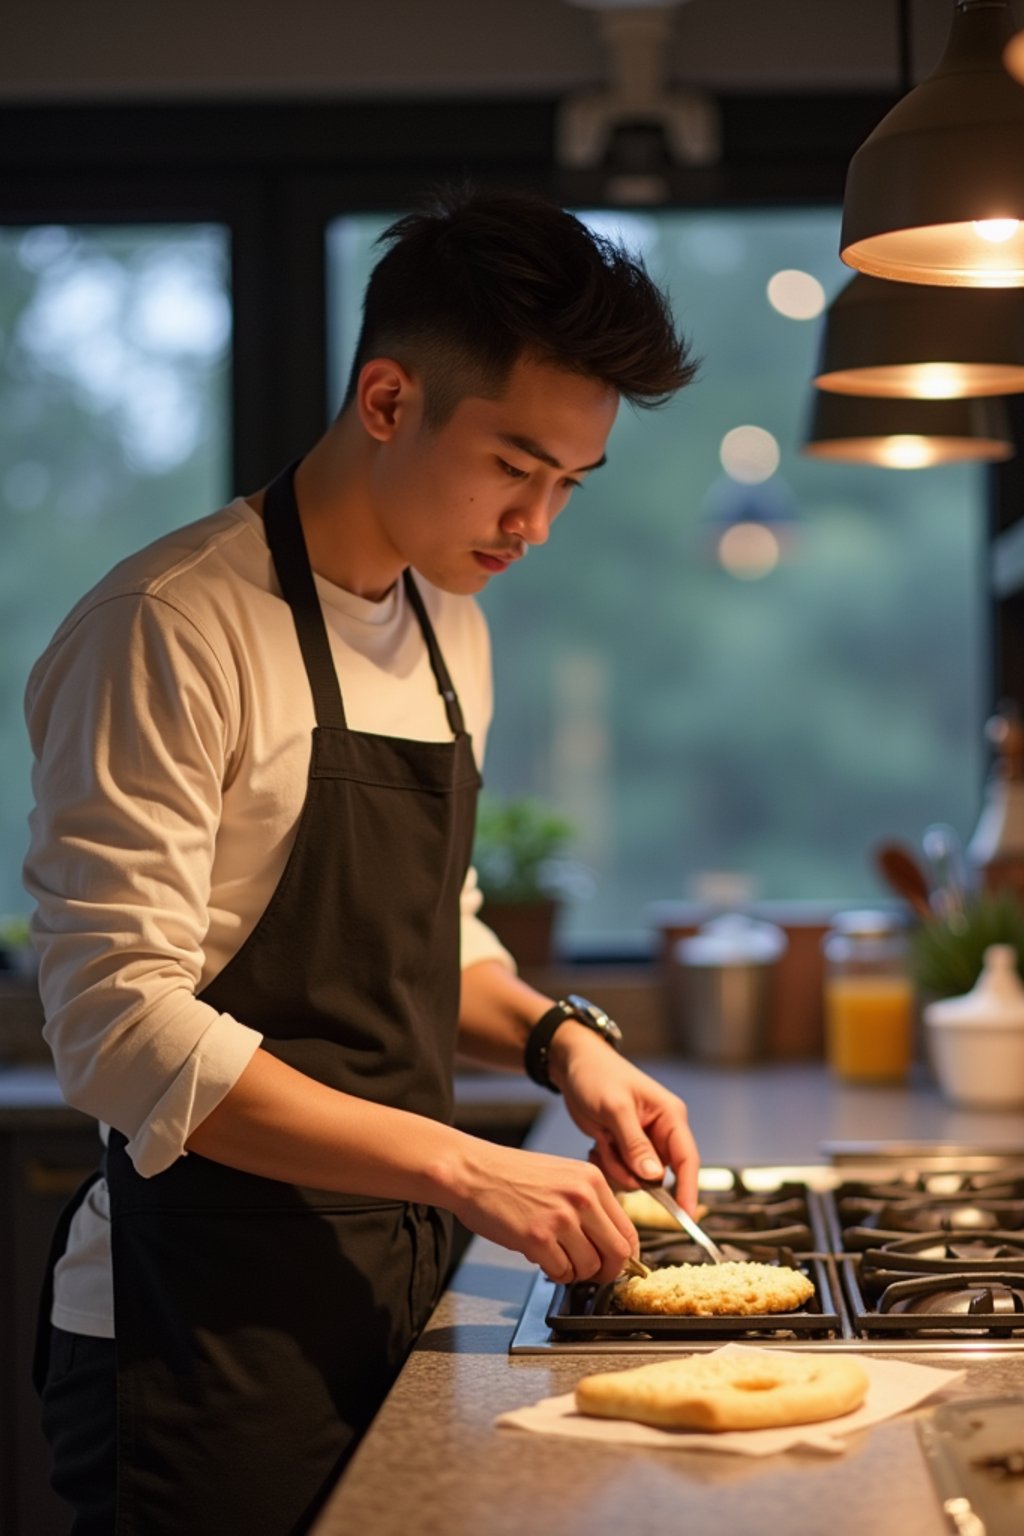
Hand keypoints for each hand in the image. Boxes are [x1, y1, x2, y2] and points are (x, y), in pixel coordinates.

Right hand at [441, 1136, 637, 1285]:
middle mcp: (582, 1197)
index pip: (628, 1230)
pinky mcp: (537, 1238)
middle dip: (606, 1272)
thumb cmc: (511, 1175)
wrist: (472, 1171)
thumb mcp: (563, 1176)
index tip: (616, 1264)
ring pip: (589, 1268)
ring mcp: (560, 1218)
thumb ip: (589, 1203)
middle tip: (593, 1274)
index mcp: (592, 1180)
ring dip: (575, 1273)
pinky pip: (561, 1272)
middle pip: (617, 1254)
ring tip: (558, 1259)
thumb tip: (609, 1240)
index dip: (625, 1256)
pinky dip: (554, 1274)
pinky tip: (542, 1259)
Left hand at [548, 1024, 699, 1212]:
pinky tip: (597, 1144)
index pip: (687, 1160)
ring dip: (615, 1166)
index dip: (688, 1190)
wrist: (574, 1065)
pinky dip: (606, 1164)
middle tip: (609, 1146)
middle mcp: (662, 1132)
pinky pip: (620, 1173)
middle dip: (631, 1170)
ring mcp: (643, 1142)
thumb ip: (635, 1144)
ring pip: (636, 1178)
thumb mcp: (615, 1108)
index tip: (687, 1218)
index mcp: (670, 1116)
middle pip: (658, 1175)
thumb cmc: (597, 1076)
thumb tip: (655, 1178)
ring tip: (601, 1141)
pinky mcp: (625, 1148)